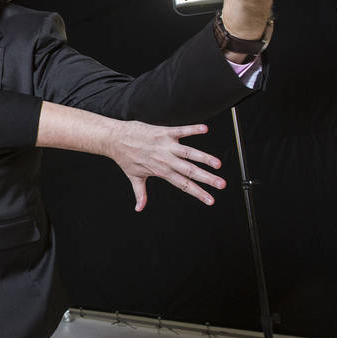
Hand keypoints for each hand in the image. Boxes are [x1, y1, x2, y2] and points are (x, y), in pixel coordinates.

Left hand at [107, 122, 224, 211]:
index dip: (198, 193)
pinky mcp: (163, 132)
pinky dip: (192, 129)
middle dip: (207, 179)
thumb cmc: (125, 157)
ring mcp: (165, 146)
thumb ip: (140, 194)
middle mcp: (166, 160)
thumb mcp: (134, 177)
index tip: (211, 200)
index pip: (183, 185)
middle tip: (222, 184)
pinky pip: (181, 130)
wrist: (115, 139)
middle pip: (190, 171)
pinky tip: (205, 129)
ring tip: (217, 164)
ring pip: (189, 153)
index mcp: (161, 171)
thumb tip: (139, 208)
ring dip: (204, 158)